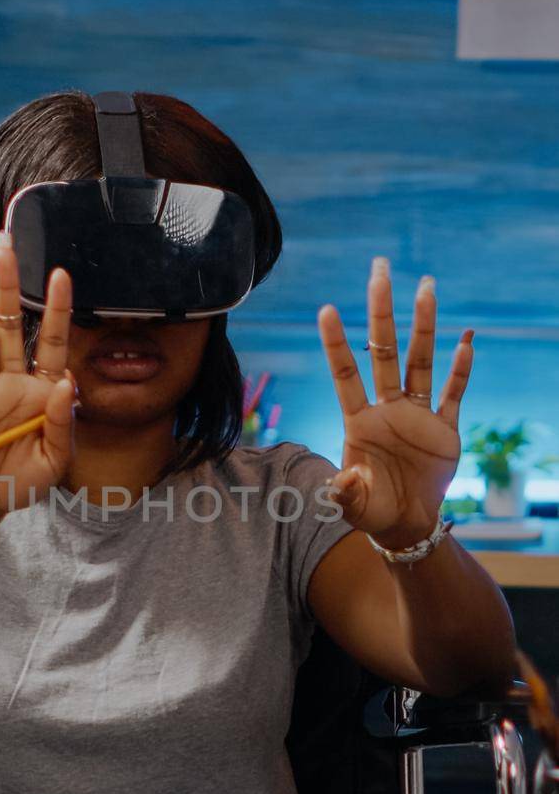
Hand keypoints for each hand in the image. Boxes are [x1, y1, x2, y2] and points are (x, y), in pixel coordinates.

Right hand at [0, 229, 75, 526]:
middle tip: (5, 243)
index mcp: (42, 393)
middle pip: (10, 324)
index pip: (53, 341)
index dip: (57, 308)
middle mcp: (12, 383)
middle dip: (8, 284)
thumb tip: (69, 383)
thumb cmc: (24, 485)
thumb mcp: (55, 462)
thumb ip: (63, 423)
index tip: (61, 273)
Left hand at [317, 257, 473, 549]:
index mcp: (360, 421)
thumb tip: (341, 482)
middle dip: (382, 310)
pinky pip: (453, 393)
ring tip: (426, 286)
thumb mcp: (354, 505)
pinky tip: (465, 340)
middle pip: (383, 351)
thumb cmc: (372, 511)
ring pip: (420, 361)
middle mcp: (387, 408)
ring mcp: (417, 414)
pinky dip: (460, 370)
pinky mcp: (445, 428)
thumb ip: (346, 491)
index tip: (326, 309)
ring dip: (424, 325)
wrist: (407, 524)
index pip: (346, 374)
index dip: (336, 344)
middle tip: (379, 269)